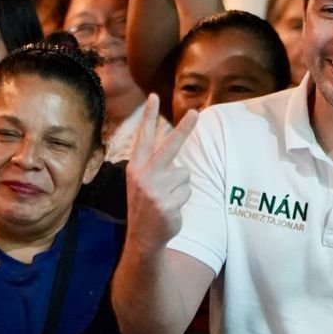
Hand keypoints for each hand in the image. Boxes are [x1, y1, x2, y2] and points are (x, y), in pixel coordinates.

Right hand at [123, 95, 197, 249]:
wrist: (143, 237)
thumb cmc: (146, 205)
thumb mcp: (141, 182)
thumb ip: (154, 164)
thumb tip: (173, 147)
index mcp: (136, 167)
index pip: (144, 137)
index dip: (149, 116)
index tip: (153, 96)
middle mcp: (144, 175)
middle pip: (170, 146)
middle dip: (185, 128)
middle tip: (196, 112)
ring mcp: (155, 190)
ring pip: (185, 175)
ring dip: (181, 187)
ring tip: (167, 198)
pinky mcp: (167, 203)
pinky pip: (187, 191)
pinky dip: (182, 200)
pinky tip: (170, 209)